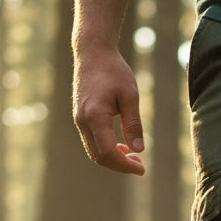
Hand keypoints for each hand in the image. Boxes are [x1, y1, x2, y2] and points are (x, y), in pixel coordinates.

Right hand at [72, 46, 145, 175]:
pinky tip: (121, 147)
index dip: (125, 165)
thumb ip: (133, 124)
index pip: (108, 153)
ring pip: (94, 152)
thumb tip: (139, 150)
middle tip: (140, 164)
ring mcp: (79, 119)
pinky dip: (106, 150)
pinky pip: (91, 142)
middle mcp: (82, 120)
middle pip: (99, 157)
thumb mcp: (130, 95)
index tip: (142, 168)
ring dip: (113, 159)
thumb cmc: (114, 70)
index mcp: (95, 116)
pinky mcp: (80, 117)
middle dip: (120, 166)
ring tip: (132, 156)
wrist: (93, 52)